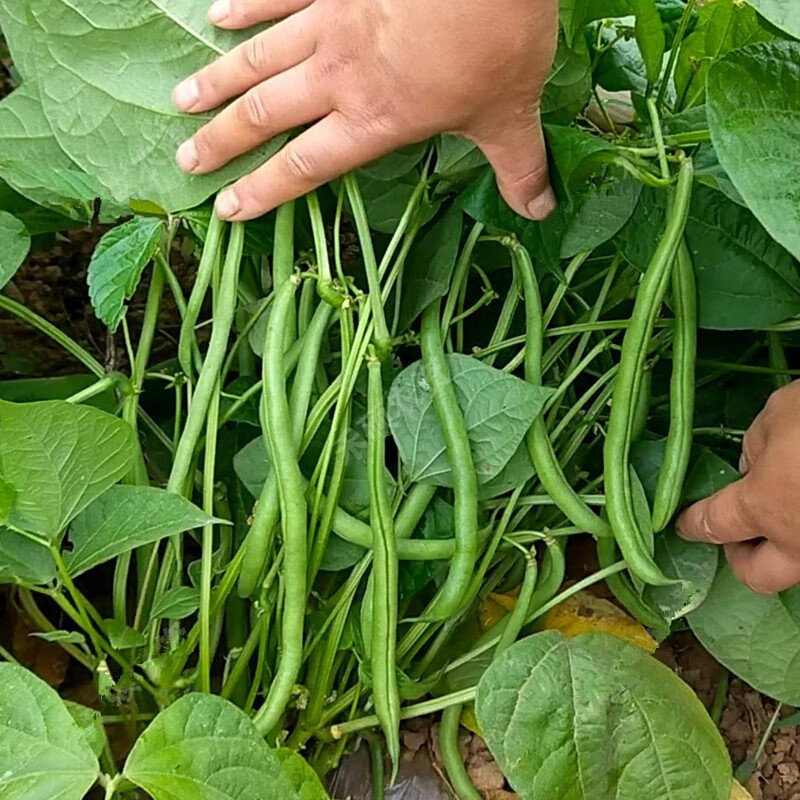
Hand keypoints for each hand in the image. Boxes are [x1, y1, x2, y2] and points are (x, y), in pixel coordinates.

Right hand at [172, 0, 558, 221]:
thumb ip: (519, 167)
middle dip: (222, 141)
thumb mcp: (512, 112)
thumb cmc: (499, 38)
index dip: (264, 191)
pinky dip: (246, 5)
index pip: (306, 167)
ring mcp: (330, 22)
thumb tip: (539, 212)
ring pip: (258, 58)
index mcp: (375, 120)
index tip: (227, 209)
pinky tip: (218, 14)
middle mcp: (339, 77)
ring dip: (217, 79)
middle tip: (187, 158)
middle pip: (265, 115)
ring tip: (182, 100)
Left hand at [677, 381, 799, 594]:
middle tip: (740, 533)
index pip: (713, 524)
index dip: (692, 523)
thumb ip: (758, 445)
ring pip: (799, 570)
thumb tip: (756, 465)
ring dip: (785, 551)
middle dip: (741, 558)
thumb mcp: (781, 413)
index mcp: (765, 506)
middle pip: (755, 577)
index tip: (683, 525)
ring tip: (786, 516)